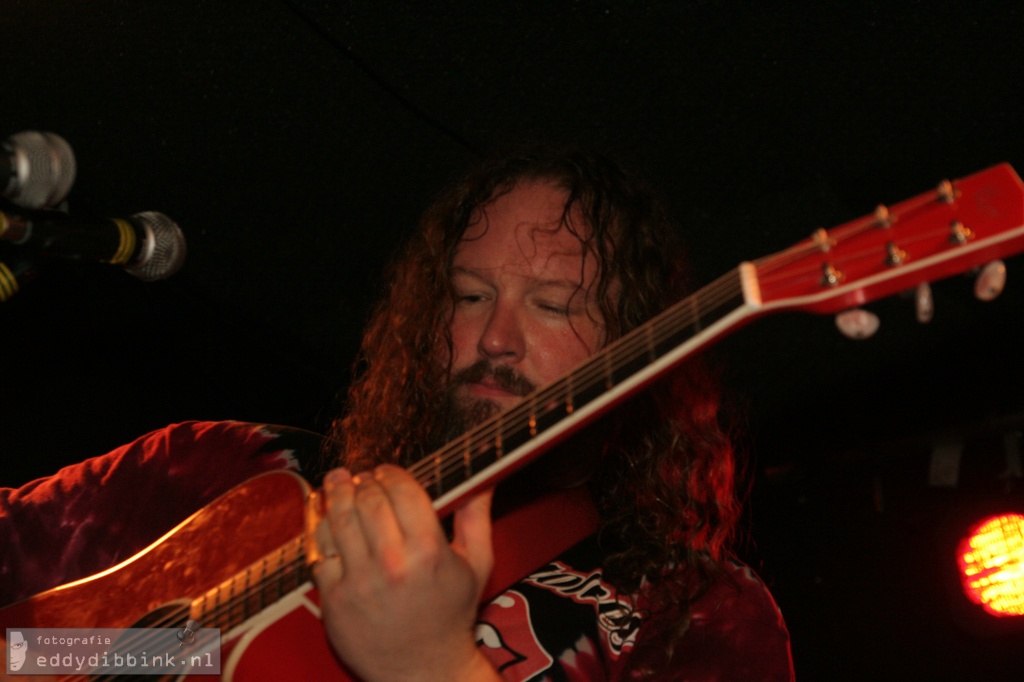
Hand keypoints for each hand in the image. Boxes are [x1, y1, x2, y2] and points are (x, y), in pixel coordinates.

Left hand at [312, 465, 499, 680]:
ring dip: (336, 493)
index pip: (403, 491)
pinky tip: (322, 514)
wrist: (423, 670)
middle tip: (361, 476)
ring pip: (340, 519)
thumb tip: (483, 479)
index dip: (391, 473)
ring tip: (337, 482)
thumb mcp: (478, 564)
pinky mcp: (334, 599)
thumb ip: (478, 517)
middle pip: (369, 500)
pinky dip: (319, 526)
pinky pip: (320, 550)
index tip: (386, 471)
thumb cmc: (452, 614)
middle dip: (363, 480)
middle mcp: (393, 564)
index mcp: (429, 551)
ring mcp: (360, 582)